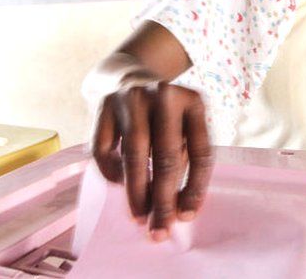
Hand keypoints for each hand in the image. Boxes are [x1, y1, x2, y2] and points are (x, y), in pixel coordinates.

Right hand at [92, 81, 213, 241]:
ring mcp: (132, 99)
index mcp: (194, 102)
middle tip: (160, 230)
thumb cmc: (162, 114)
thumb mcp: (183, 125)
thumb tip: (177, 209)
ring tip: (139, 217)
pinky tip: (119, 185)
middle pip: (167, 157)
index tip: (186, 216)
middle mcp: (165, 97)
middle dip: (163, 200)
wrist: (126, 75)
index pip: (201, 153)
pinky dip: (112, 172)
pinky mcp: (103, 106)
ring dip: (137, 193)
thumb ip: (184, 158)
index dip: (195, 188)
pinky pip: (105, 149)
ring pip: (135, 155)